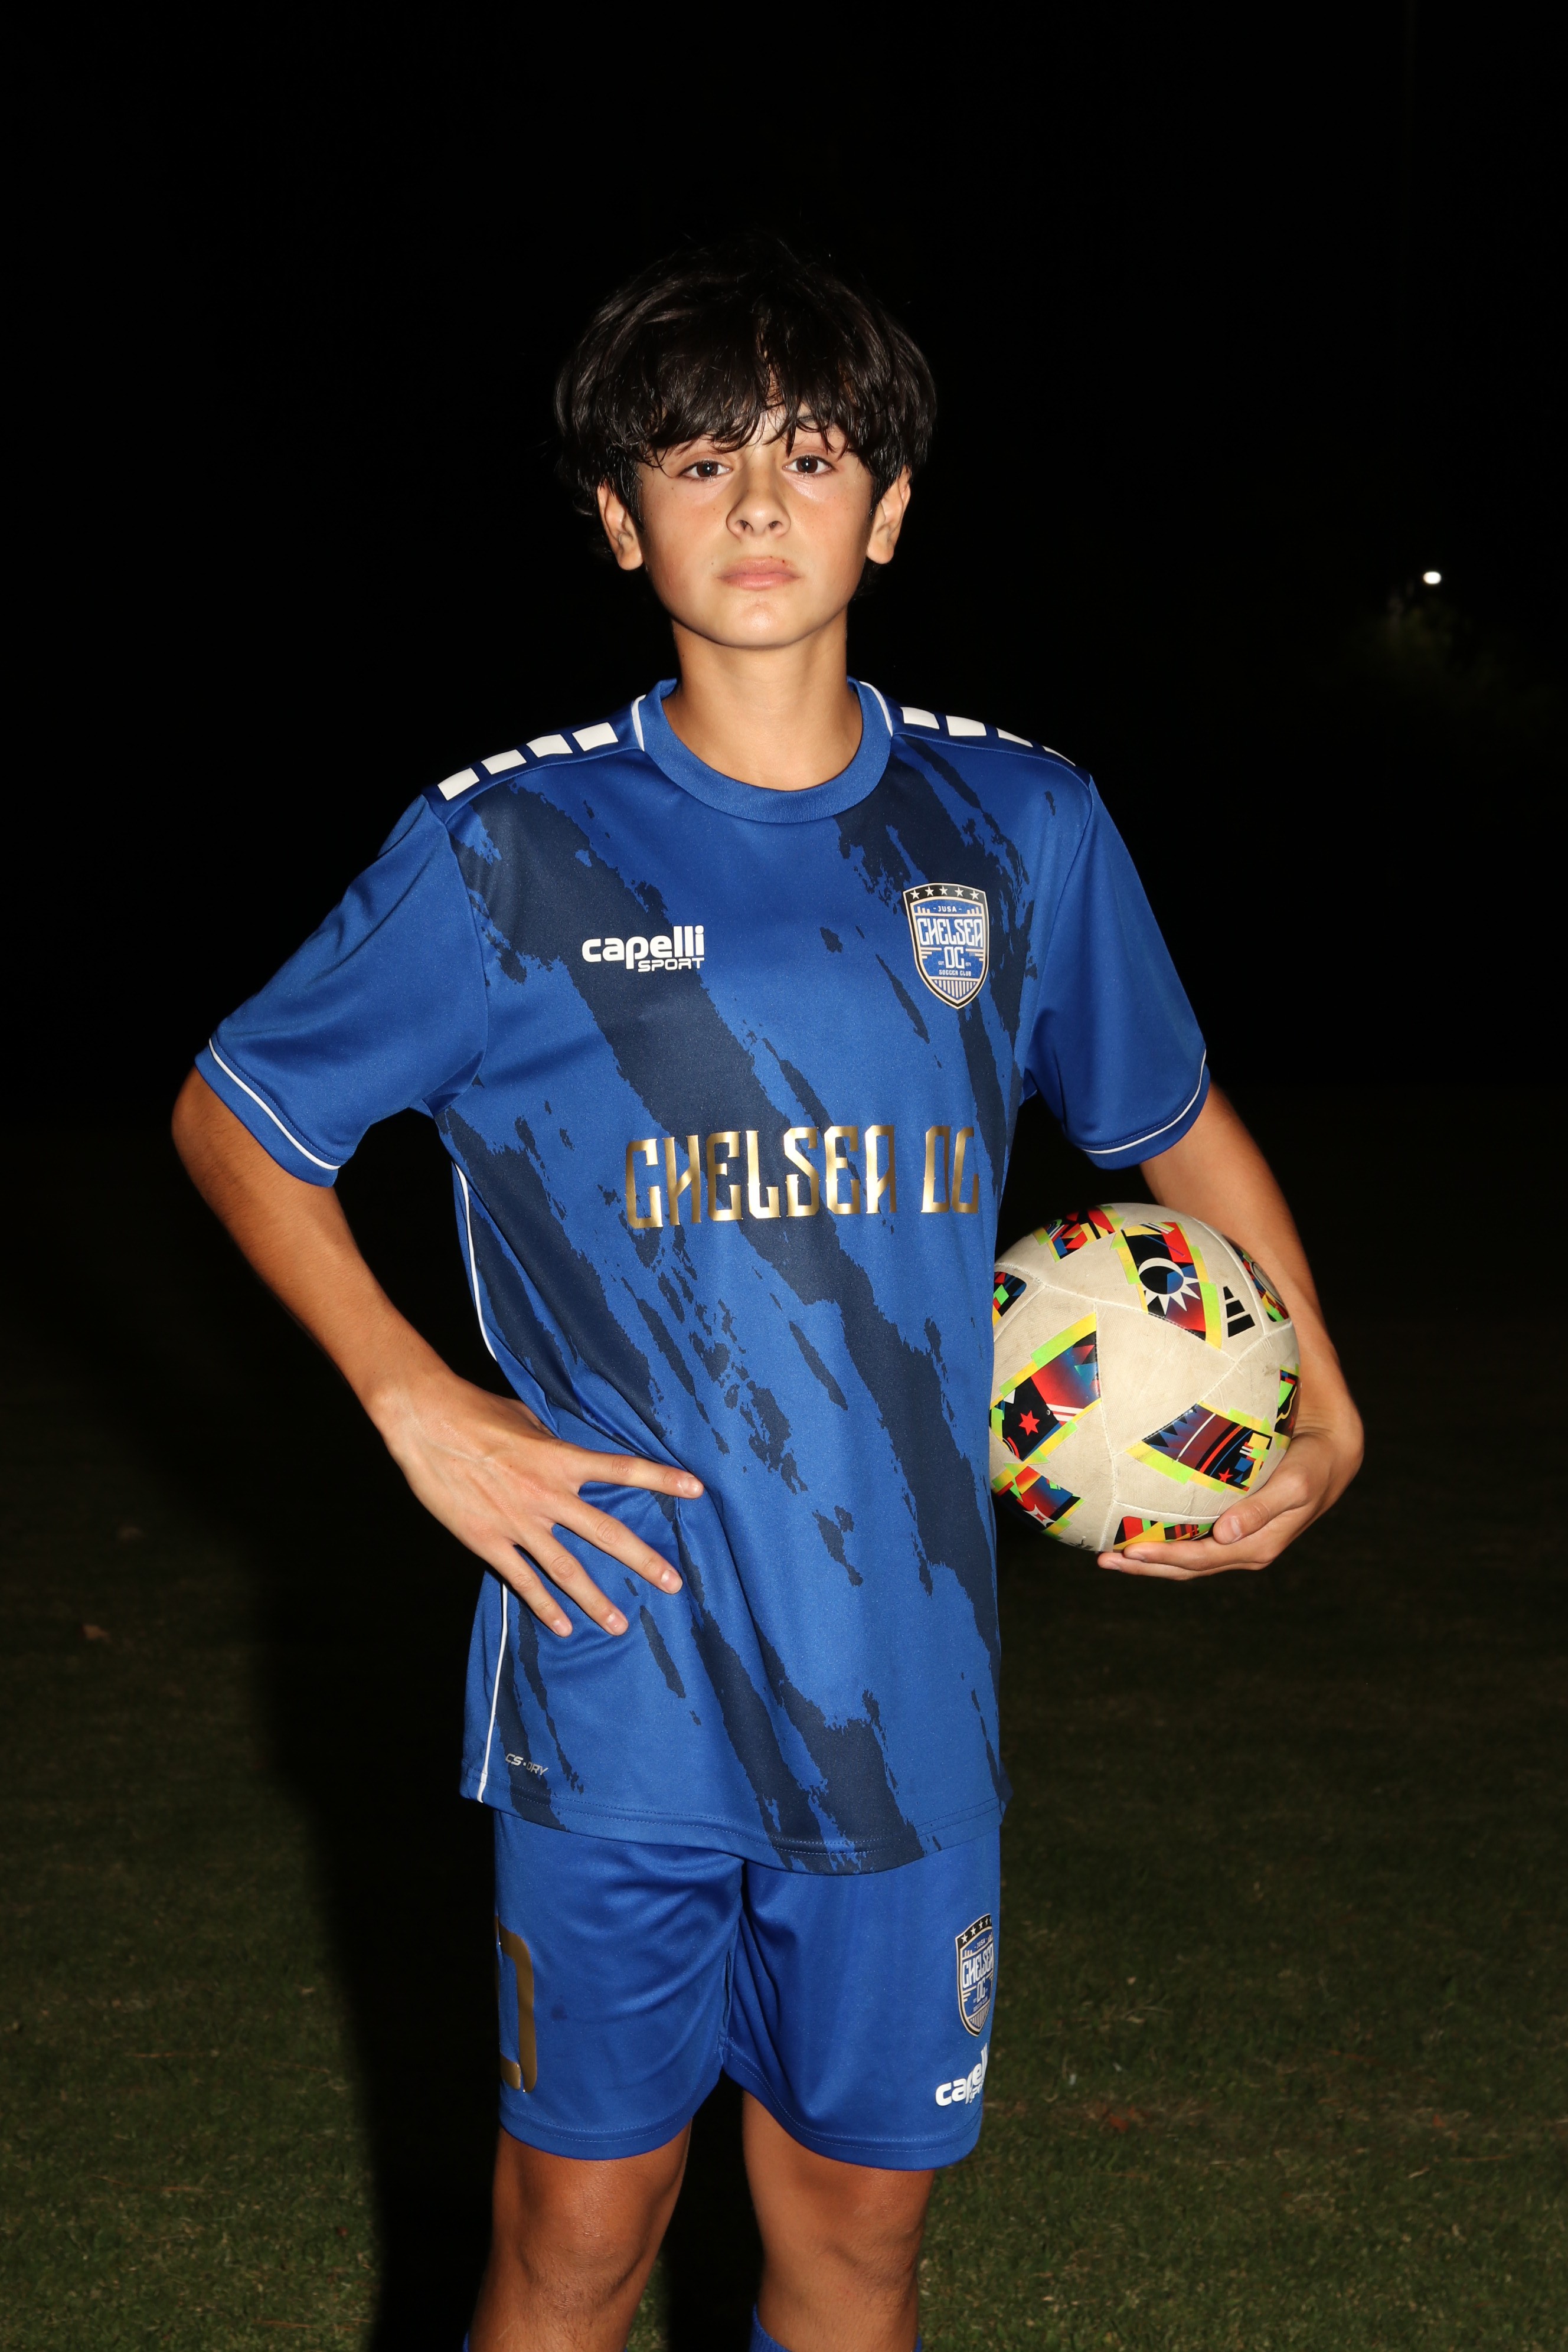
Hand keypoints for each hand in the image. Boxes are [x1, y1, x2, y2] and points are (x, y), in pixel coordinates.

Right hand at [378, 1371, 701, 1635]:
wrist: (425, 1422)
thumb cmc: (476, 1410)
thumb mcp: (526, 1420)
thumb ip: (554, 1445)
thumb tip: (569, 1456)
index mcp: (561, 1458)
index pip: (623, 1469)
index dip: (662, 1479)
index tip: (697, 1489)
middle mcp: (547, 1494)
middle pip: (607, 1532)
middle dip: (644, 1560)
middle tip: (673, 1583)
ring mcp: (518, 1521)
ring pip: (566, 1569)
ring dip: (595, 1600)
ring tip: (620, 1624)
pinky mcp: (487, 1540)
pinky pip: (522, 1580)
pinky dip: (544, 1606)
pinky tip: (563, 1626)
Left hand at [1098, 1388, 1362, 1580]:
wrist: (1332, 1452)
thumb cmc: (1313, 1463)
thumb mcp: (1294, 1484)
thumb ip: (1262, 1508)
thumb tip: (1225, 1536)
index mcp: (1256, 1546)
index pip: (1200, 1560)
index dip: (1164, 1559)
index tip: (1129, 1552)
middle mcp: (1243, 1548)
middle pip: (1187, 1566)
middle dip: (1146, 1566)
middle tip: (1103, 1559)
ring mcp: (1237, 1538)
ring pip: (1187, 1556)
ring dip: (1150, 1557)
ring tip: (1109, 1553)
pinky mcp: (1232, 1523)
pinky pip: (1193, 1538)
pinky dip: (1165, 1539)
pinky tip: (1139, 1528)